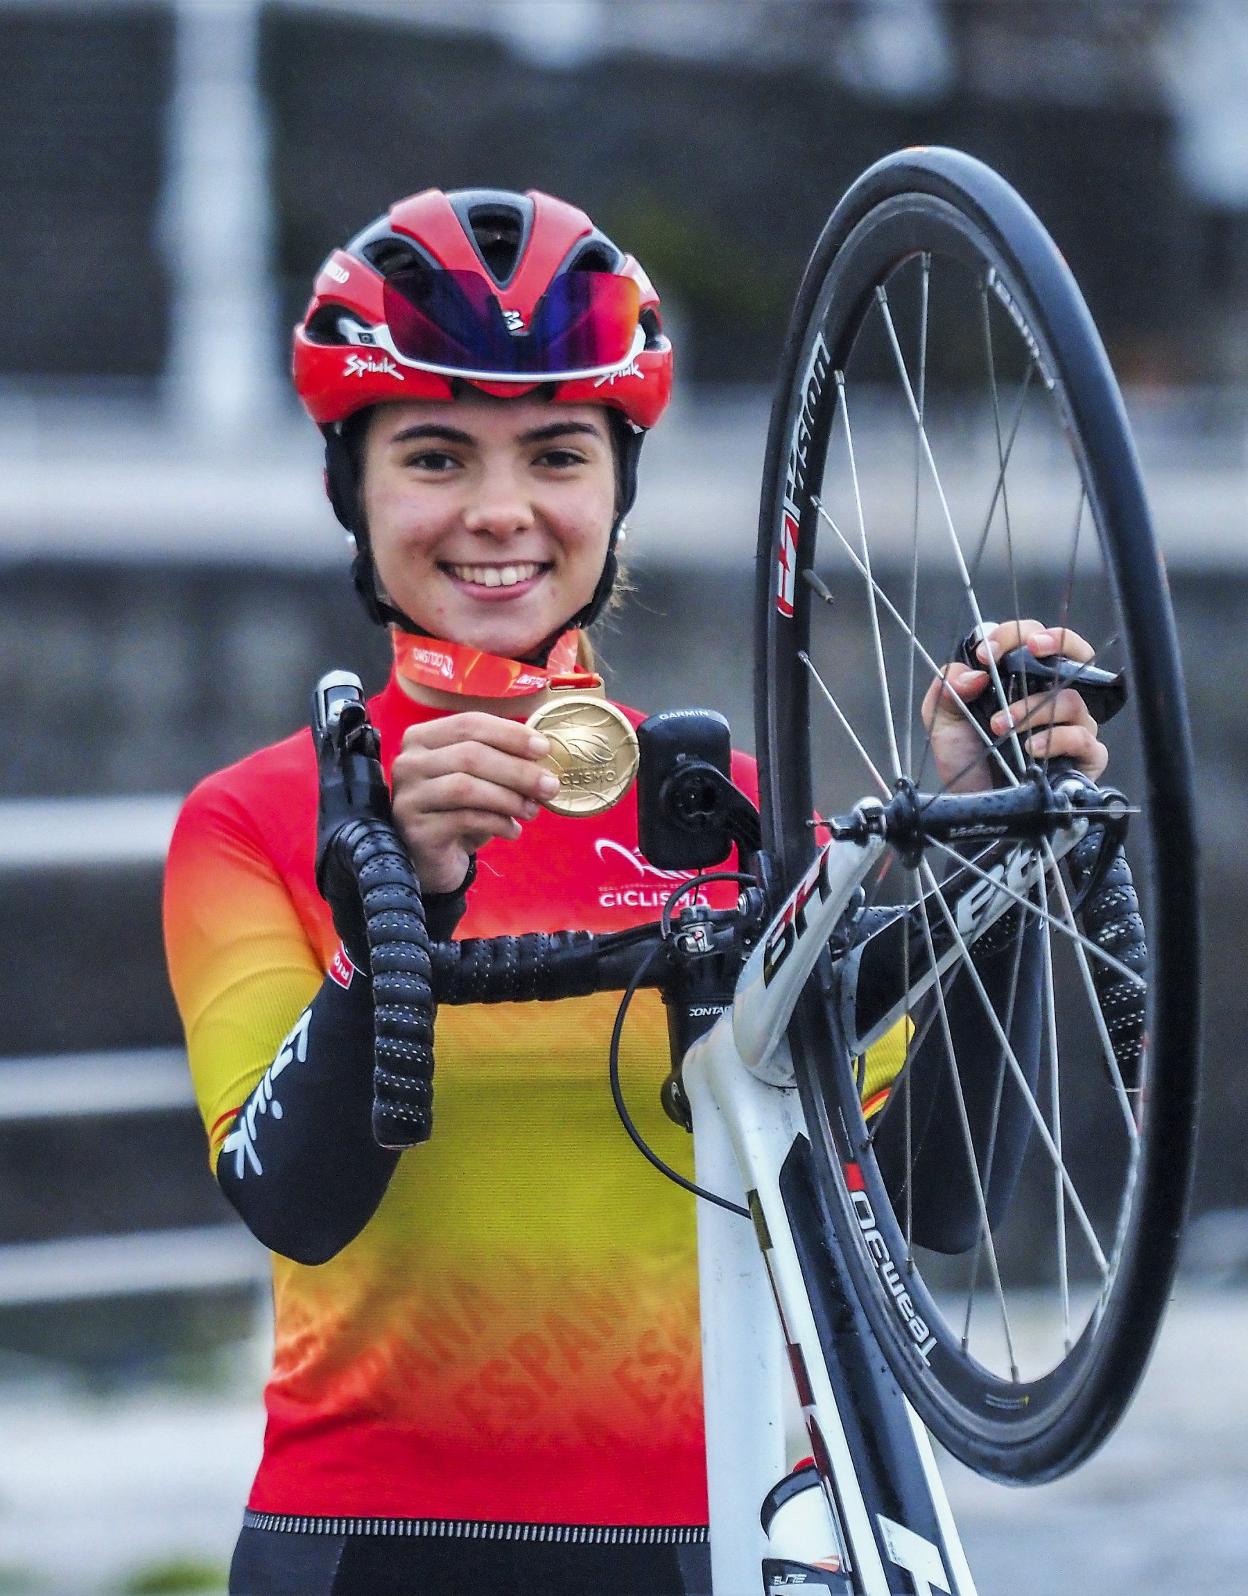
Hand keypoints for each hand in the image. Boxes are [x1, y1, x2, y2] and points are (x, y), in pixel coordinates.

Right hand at [390, 713, 560, 892]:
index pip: (469, 724)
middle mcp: (408, 763)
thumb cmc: (459, 809)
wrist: (432, 857)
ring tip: (532, 810)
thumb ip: (502, 759)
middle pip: (470, 755)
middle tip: (549, 786)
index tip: (544, 749)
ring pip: (466, 787)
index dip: (510, 734)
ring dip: (509, 798)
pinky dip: (497, 823)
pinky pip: (464, 820)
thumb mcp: (479, 778)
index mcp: (422, 738)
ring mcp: (408, 797)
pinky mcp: (417, 830)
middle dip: (517, 770)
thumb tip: (543, 753)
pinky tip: (513, 831)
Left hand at [921, 620, 1109, 793]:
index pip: (1029, 639)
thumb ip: (948, 687)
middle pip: (1073, 652)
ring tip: (1001, 727)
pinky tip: (1031, 749)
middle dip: (1055, 641)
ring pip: (1071, 699)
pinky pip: (1084, 738)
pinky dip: (1056, 740)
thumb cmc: (966, 761)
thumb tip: (974, 672)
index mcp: (1019, 680)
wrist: (977, 806)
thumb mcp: (942, 720)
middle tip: (1031, 649)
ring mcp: (1071, 725)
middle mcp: (1050, 696)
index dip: (1012, 635)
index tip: (986, 653)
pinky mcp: (1084, 756)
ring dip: (1033, 709)